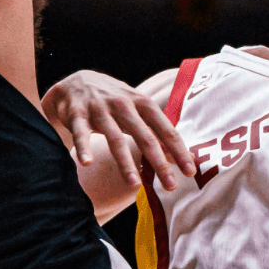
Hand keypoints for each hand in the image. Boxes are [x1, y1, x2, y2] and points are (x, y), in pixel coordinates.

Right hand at [41, 71, 196, 190]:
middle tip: (171, 186)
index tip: (191, 171)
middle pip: (145, 136)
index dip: (179, 150)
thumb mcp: (138, 111)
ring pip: (115, 138)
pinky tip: (86, 163)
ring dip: (125, 162)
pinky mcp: (77, 115)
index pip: (165, 129)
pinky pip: (81, 134)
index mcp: (143, 104)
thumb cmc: (115, 102)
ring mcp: (100, 109)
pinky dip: (83, 147)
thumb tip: (183, 156)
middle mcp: (124, 105)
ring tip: (135, 184)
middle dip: (159, 162)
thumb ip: (158, 131)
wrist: (77, 82)